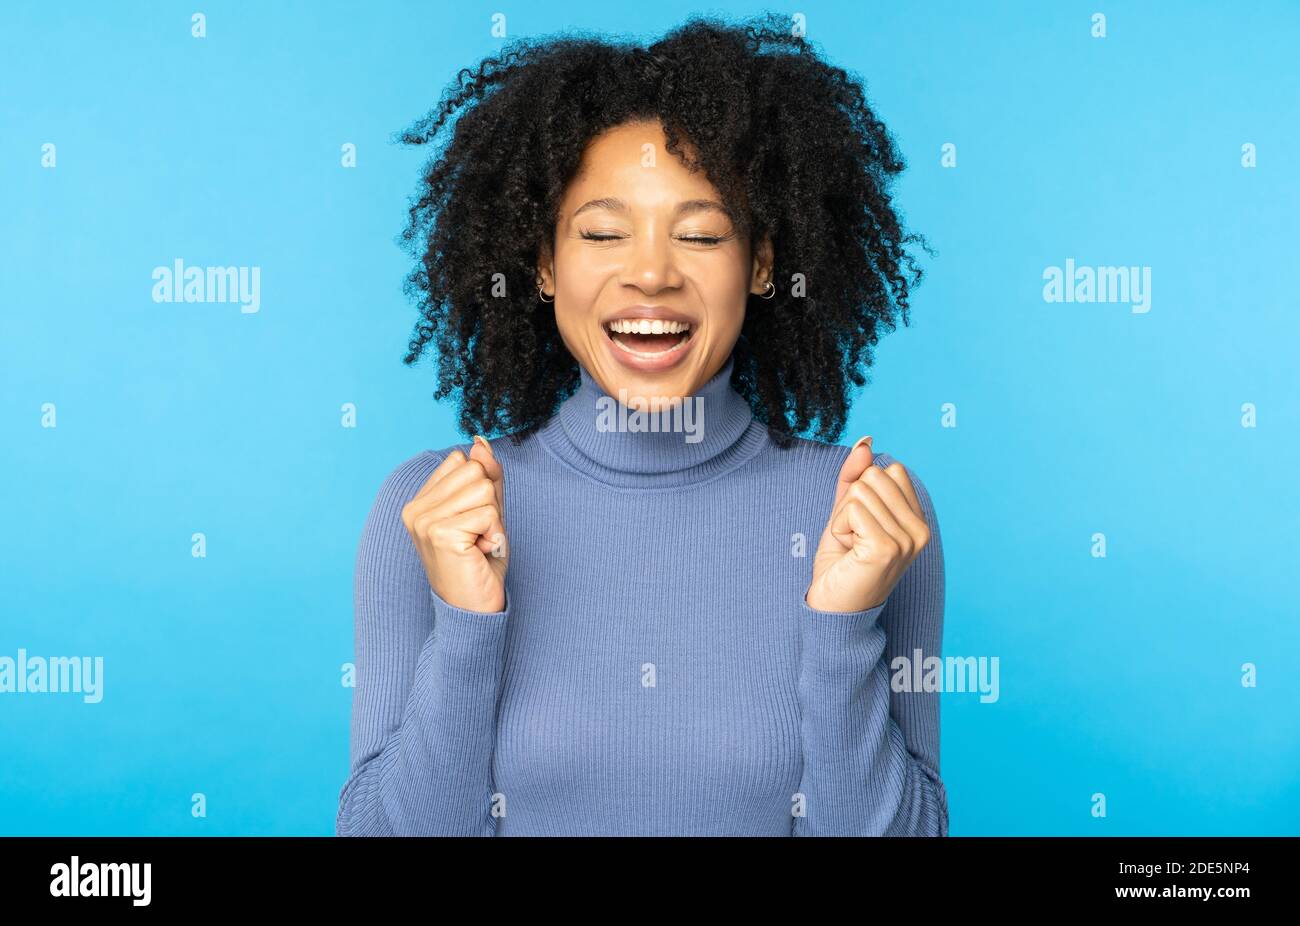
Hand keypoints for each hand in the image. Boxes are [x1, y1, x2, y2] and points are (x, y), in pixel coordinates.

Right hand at [401, 435, 508, 612]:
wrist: (473, 610)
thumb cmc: (479, 564)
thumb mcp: (487, 512)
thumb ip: (486, 477)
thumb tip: (481, 443)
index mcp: (420, 502)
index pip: (462, 461)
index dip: (481, 490)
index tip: (473, 523)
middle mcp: (415, 510)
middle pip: (474, 471)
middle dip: (489, 504)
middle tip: (478, 536)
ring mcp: (425, 522)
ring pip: (483, 490)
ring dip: (493, 520)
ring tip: (478, 545)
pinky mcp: (440, 534)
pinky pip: (488, 513)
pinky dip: (494, 534)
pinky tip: (480, 554)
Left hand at [804, 436, 929, 612]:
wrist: (833, 607)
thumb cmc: (842, 563)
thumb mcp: (847, 512)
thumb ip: (854, 477)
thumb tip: (865, 442)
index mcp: (917, 520)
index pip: (890, 470)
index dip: (863, 491)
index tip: (861, 525)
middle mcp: (920, 530)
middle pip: (873, 476)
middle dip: (850, 503)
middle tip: (852, 537)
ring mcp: (906, 540)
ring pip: (860, 491)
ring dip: (843, 518)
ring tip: (851, 546)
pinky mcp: (887, 547)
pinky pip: (852, 509)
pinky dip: (839, 527)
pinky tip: (848, 551)